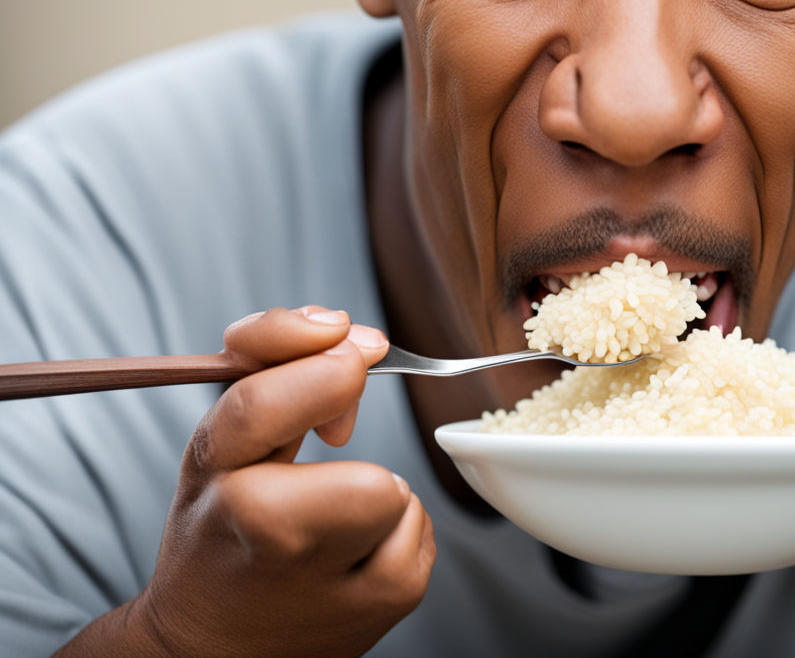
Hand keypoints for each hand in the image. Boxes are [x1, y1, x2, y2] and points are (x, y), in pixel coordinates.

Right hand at [59, 306, 434, 657]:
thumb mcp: (220, 448)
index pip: (263, 405)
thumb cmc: (221, 533)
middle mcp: (269, 538)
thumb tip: (351, 337)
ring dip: (373, 490)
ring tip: (327, 518)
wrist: (210, 651)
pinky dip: (394, 527)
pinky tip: (349, 552)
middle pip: (364, 466)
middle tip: (332, 437)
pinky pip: (419, 527)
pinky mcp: (387, 605)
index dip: (317, 363)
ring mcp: (333, 587)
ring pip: (398, 493)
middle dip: (357, 444)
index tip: (343, 333)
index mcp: (219, 483)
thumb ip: (275, 374)